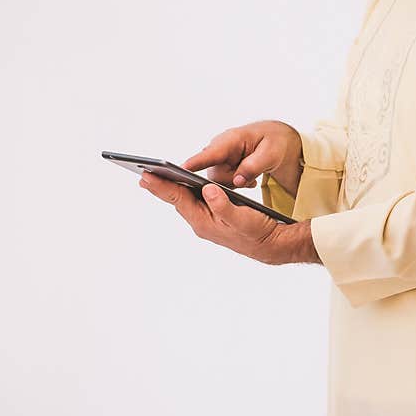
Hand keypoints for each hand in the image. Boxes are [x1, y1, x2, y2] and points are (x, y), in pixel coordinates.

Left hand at [138, 172, 319, 265]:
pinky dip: (186, 190)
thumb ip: (224, 205)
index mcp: (204, 221)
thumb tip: (208, 190)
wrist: (271, 244)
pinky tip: (183, 182)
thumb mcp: (242, 218)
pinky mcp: (214, 217)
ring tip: (157, 174)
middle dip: (160, 186)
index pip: (178, 199)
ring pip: (184, 200)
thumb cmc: (258, 232)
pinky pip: (194, 202)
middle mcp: (201, 221)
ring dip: (171, 188)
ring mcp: (207, 220)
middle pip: (176, 199)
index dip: (161, 186)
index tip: (145, 176)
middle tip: (143, 171)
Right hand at [182, 121, 302, 195]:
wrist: (274, 140)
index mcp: (230, 140)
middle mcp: (218, 149)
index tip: (180, 170)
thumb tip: (237, 181)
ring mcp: (217, 159)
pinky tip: (248, 178)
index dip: (194, 163)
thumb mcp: (271, 154)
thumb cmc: (273, 142)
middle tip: (250, 178)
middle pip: (213, 175)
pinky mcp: (219, 167)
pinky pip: (222, 183)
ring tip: (251, 176)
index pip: (209, 153)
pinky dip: (236, 183)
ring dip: (235, 182)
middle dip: (230, 181)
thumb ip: (254, 166)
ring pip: (217, 182)